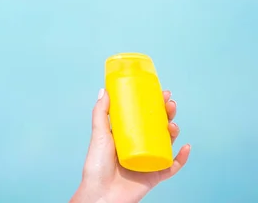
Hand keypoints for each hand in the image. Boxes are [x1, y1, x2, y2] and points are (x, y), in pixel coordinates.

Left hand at [72, 89, 190, 202]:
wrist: (101, 194)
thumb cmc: (96, 165)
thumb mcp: (99, 134)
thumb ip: (100, 113)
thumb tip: (104, 90)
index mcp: (127, 136)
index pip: (144, 116)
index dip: (154, 104)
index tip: (161, 92)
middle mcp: (140, 147)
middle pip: (158, 127)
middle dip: (167, 114)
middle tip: (170, 103)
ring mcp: (148, 161)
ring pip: (167, 144)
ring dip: (174, 132)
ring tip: (173, 124)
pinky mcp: (155, 176)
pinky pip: (172, 167)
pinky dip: (182, 158)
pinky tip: (187, 147)